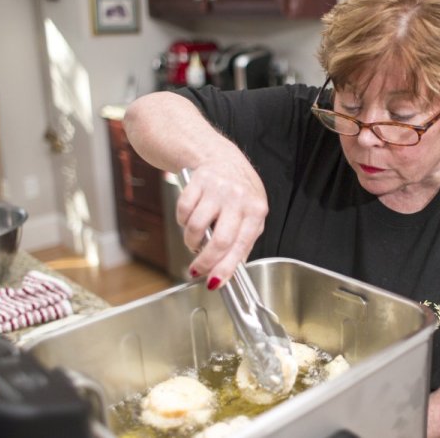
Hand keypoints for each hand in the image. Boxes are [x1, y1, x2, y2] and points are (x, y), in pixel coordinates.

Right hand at [176, 151, 267, 289]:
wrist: (222, 158)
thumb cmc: (239, 192)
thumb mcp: (251, 214)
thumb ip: (244, 241)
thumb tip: (230, 271)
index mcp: (256, 210)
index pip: (240, 246)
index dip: (225, 268)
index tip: (214, 282)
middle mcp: (238, 198)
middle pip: (219, 241)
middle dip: (204, 261)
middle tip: (197, 269)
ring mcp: (218, 188)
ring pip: (196, 227)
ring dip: (191, 241)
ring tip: (196, 240)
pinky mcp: (198, 181)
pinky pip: (183, 211)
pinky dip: (183, 222)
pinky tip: (190, 219)